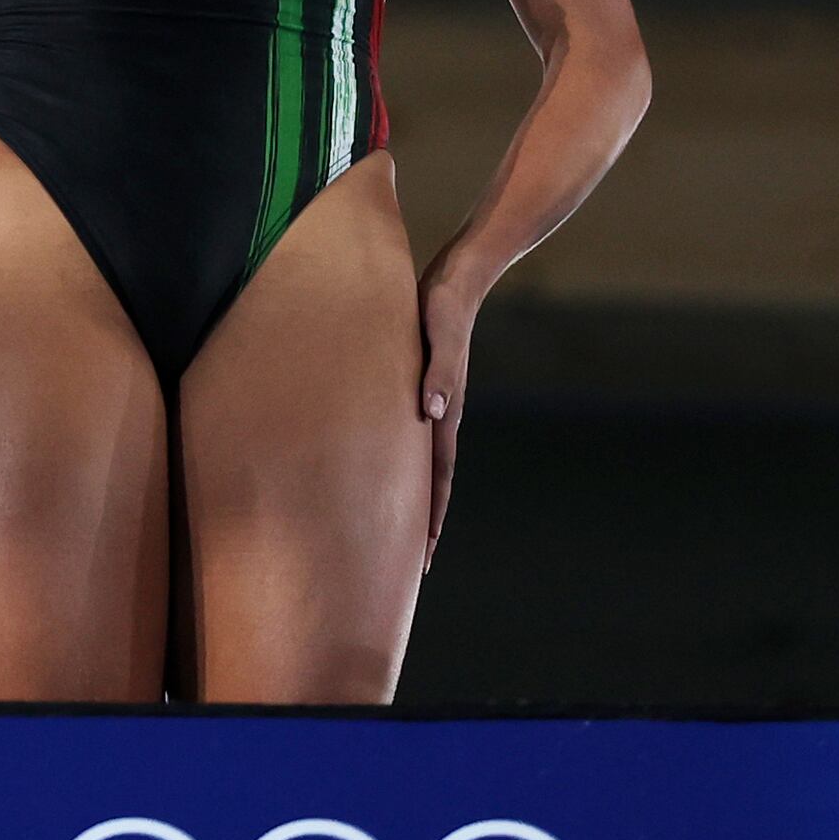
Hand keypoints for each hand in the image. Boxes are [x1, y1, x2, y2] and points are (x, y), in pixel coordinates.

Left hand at [415, 264, 482, 568]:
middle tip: (409, 562)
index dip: (430, 517)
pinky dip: (398, 459)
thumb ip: (438, 372)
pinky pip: (407, 434)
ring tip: (396, 525)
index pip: (437, 477)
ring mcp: (428, 400)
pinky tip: (383, 465)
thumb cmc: (443, 305)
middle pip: (430, 480)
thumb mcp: (439, 335)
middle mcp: (439, 412)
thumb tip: (432, 412)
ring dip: (410, 494)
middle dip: (421, 521)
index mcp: (444, 410)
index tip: (423, 556)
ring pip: (418, 460)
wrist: (456, 278)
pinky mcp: (416, 383)